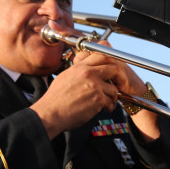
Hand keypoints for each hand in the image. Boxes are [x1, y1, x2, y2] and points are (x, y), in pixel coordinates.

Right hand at [30, 35, 158, 139]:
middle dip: (118, 79)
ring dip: (113, 97)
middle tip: (116, 86)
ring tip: (108, 102)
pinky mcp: (97, 98)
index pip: (101, 56)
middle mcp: (88, 74)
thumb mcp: (64, 77)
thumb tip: (84, 70)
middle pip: (113, 69)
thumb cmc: (55, 99)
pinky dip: (110, 107)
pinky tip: (105, 109)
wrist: (51, 112)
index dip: (110, 63)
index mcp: (80, 67)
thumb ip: (77, 72)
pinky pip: (111, 101)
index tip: (112, 71)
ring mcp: (94, 86)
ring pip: (114, 89)